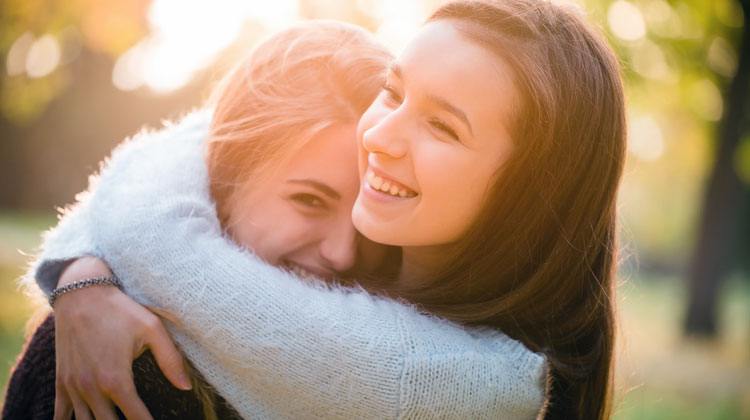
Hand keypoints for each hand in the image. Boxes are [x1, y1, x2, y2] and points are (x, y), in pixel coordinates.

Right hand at [52, 257, 191, 419]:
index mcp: (116, 379)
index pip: (136, 418)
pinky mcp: (62, 380)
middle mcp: (91, 388)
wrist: (80, 293)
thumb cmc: (120, 309)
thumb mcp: (152, 328)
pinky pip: (60, 414)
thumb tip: (186, 387)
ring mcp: (73, 386)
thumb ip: (171, 359)